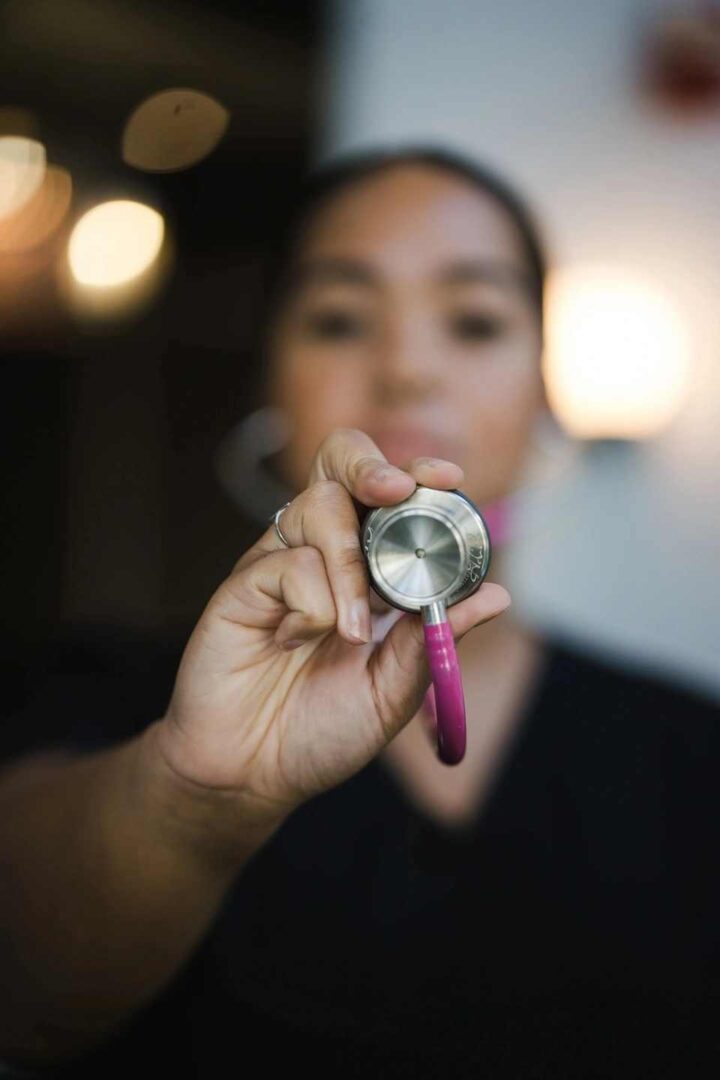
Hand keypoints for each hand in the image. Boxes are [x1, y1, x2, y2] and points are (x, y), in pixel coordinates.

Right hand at [153, 428, 510, 834]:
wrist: (252, 773)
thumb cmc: (320, 729)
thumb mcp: (394, 689)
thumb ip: (435, 639)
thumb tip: (496, 596)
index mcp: (365, 568)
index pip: (390, 497)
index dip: (419, 475)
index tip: (449, 478)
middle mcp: (321, 552)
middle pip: (339, 462)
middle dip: (371, 464)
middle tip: (397, 490)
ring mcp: (279, 563)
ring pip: (317, 507)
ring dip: (349, 564)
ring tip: (352, 633)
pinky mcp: (243, 585)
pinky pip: (287, 564)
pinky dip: (312, 604)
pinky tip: (300, 642)